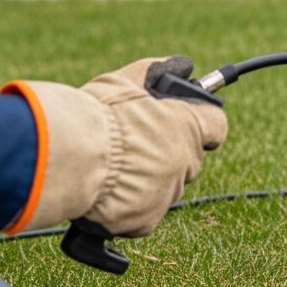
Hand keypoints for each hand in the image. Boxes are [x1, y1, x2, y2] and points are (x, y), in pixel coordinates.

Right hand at [3, 57, 226, 236]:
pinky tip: (105, 193)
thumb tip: (180, 65)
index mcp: (188, 126)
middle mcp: (185, 162)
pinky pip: (142, 215)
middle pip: (187, 158)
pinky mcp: (146, 221)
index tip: (190, 122)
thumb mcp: (124, 82)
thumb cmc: (95, 116)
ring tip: (112, 168)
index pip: (216, 125)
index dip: (203, 123)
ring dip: (146, 179)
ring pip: (164, 187)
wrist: (70, 157)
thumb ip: (156, 71)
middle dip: (166, 153)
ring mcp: (168, 193)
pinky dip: (127, 207)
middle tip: (134, 145)